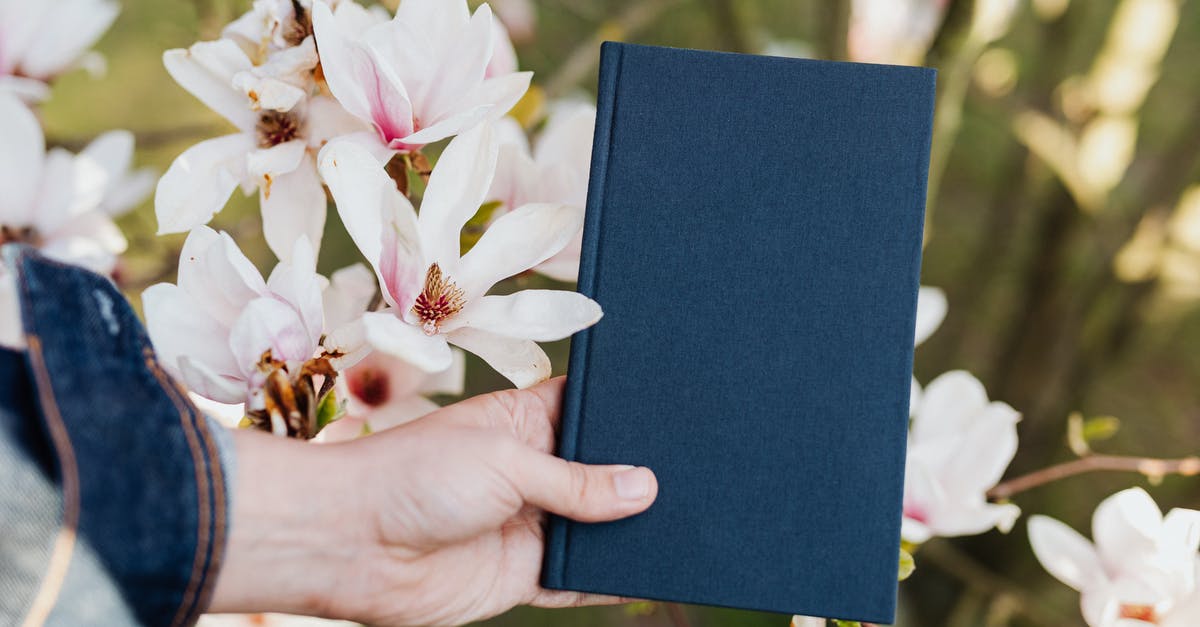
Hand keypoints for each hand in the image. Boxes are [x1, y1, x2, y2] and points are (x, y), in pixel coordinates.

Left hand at [209, 377, 657, 625]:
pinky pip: (581, 579)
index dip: (631, 414)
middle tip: (701, 473)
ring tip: (694, 521)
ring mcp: (531, 523)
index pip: (592, 412)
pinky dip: (612, 578)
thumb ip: (577, 481)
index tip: (682, 415)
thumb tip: (647, 489)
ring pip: (599, 527)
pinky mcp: (525, 575)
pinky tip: (650, 571)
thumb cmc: (412, 476)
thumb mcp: (504, 463)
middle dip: (643, 476)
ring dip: (633, 530)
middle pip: (604, 473)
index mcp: (526, 421)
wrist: (348, 544)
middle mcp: (535, 470)